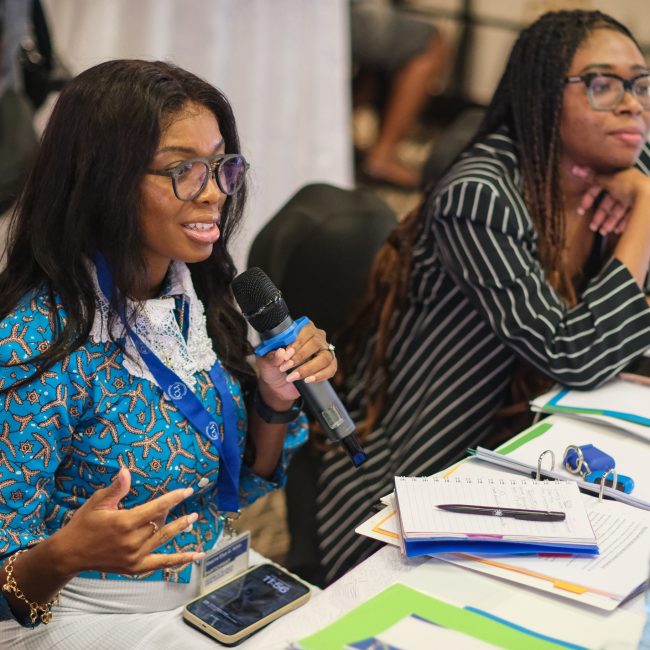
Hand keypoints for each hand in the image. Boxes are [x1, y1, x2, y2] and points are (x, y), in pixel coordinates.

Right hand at [55, 469, 202, 575]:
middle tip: (191, 506)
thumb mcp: (97, 502)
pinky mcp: (135, 568)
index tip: (188, 491)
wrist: (70, 554)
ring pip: (163, 539)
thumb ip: (116, 488)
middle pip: (160, 523)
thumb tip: (126, 471)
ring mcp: (134, 557)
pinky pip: (162, 563)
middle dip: (174, 513)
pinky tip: (195, 555)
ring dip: (179, 529)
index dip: (173, 498)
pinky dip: (179, 560)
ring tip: (193, 519)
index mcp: (124, 522)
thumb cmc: (84, 524)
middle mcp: (132, 541)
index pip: (156, 508)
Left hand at [255, 321, 336, 405]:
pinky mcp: (329, 366)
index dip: (297, 342)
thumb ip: (272, 356)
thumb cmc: (273, 367)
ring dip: (308, 368)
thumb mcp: (267, 361)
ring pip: (324, 357)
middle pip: (316, 343)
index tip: (286, 354)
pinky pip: (331, 369)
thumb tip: (280, 353)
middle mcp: (316, 338)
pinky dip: (320, 375)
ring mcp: (324, 352)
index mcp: (301, 331)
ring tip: (293, 377)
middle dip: (300, 356)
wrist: (278, 385)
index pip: (306, 330)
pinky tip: (308, 380)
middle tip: (286, 367)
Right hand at [573, 165, 649, 234]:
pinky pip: (629, 216)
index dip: (589, 199)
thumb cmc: (632, 185)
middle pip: (608, 203)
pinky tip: (616, 230)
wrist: (649, 197)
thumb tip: (576, 169)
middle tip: (593, 226)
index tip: (582, 210)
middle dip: (600, 217)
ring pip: (618, 211)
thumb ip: (592, 177)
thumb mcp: (608, 180)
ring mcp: (634, 197)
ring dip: (609, 222)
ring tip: (603, 231)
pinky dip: (622, 224)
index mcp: (618, 178)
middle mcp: (626, 187)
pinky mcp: (641, 207)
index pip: (599, 188)